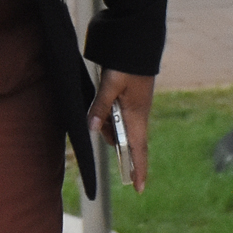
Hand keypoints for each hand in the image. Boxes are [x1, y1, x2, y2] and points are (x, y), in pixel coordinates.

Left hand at [87, 70, 154, 193]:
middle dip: (115, 144)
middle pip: (126, 141)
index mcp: (137, 116)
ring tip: (99, 110)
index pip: (139, 149)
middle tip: (101, 126)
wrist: (136, 44)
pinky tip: (102, 106)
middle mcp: (139, 115)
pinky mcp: (131, 99)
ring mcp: (136, 107)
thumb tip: (93, 129)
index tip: (138, 188)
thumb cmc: (127, 65)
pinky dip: (109, 116)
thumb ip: (100, 108)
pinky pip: (119, 116)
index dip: (139, 169)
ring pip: (119, 127)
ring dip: (108, 125)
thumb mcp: (110, 86)